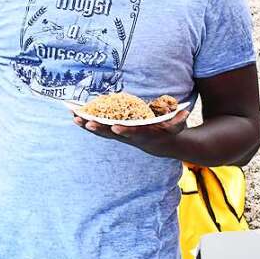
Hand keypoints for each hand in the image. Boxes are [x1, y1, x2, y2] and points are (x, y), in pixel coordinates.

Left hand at [73, 108, 189, 157]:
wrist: (161, 145)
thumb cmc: (169, 131)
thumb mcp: (177, 126)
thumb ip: (180, 121)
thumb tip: (185, 113)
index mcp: (144, 135)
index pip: (134, 133)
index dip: (125, 131)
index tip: (116, 128)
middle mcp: (129, 137)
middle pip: (112, 134)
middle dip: (100, 128)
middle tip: (87, 122)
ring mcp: (120, 135)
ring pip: (102, 131)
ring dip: (88, 124)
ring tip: (74, 116)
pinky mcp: (114, 132)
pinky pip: (99, 128)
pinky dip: (87, 122)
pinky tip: (75, 115)